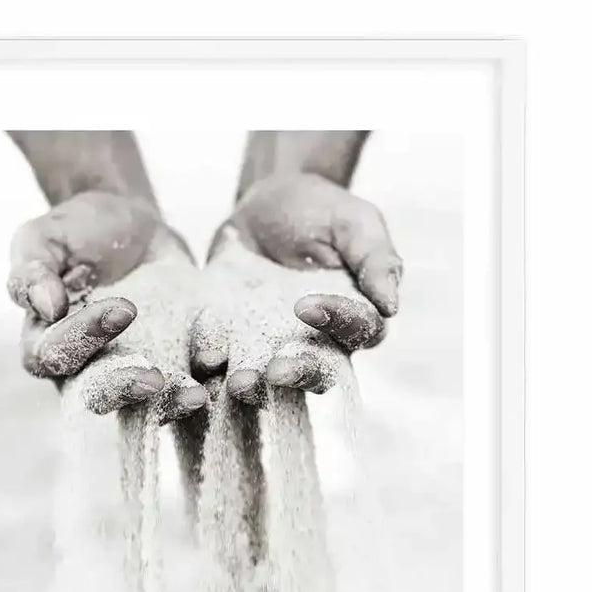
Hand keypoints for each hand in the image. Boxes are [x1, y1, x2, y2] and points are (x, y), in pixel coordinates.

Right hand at [7, 190, 206, 420]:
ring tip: (197, 397)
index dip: (85, 337)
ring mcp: (129, 376)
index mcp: (45, 343)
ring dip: (169, 404)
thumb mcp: (45, 237)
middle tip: (154, 379)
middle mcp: (83, 373)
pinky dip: (205, 384)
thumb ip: (33, 270)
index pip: (56, 354)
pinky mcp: (170, 369)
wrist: (130, 223)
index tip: (124, 308)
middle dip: (125, 389)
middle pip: (96, 396)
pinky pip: (185, 386)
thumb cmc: (76, 231)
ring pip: (143, 405)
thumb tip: (45, 307)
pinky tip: (226, 375)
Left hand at [193, 174, 402, 401]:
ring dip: (254, 387)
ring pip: (270, 382)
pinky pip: (226, 365)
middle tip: (275, 371)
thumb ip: (375, 259)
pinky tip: (200, 364)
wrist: (264, 204)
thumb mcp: (354, 222)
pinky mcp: (236, 346)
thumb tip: (391, 305)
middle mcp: (320, 345)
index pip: (357, 332)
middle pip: (317, 373)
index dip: (336, 323)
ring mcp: (276, 350)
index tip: (307, 305)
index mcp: (356, 317)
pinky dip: (213, 368)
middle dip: (296, 374)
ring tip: (237, 382)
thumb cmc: (321, 210)